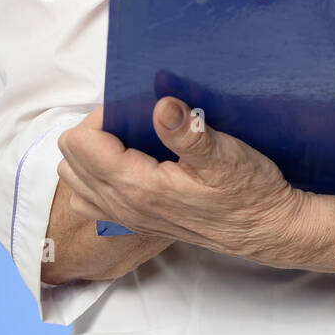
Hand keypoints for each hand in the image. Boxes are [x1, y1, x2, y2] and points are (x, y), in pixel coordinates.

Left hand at [56, 97, 313, 267]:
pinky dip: (95, 176)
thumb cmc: (248, 191)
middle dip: (92, 131)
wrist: (264, 228)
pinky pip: (91, 199)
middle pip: (70, 160)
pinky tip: (127, 162)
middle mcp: (123, 206)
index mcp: (138, 187)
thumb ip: (188, 132)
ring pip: (75, 181)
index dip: (101, 115)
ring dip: (89, 154)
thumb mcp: (225, 156)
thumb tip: (161, 105)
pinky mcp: (136, 222)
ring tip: (125, 137)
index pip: (82, 143)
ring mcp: (127, 218)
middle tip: (130, 118)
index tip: (133, 106)